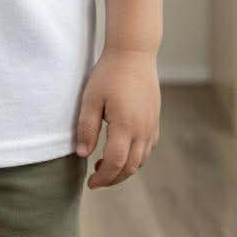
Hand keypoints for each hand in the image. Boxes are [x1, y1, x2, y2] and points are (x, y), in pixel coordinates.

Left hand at [74, 47, 160, 189]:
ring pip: (142, 160)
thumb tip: (82, 154)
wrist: (134, 53)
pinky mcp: (155, 119)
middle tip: (96, 179)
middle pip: (131, 167)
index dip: (102, 178)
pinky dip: (136, 157)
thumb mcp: (91, 98)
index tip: (90, 183)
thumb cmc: (109, 73)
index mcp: (125, 126)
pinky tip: (123, 150)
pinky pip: (148, 148)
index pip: (115, 163)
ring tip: (105, 165)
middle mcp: (142, 130)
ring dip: (125, 169)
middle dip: (113, 178)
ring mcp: (151, 125)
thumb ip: (86, 127)